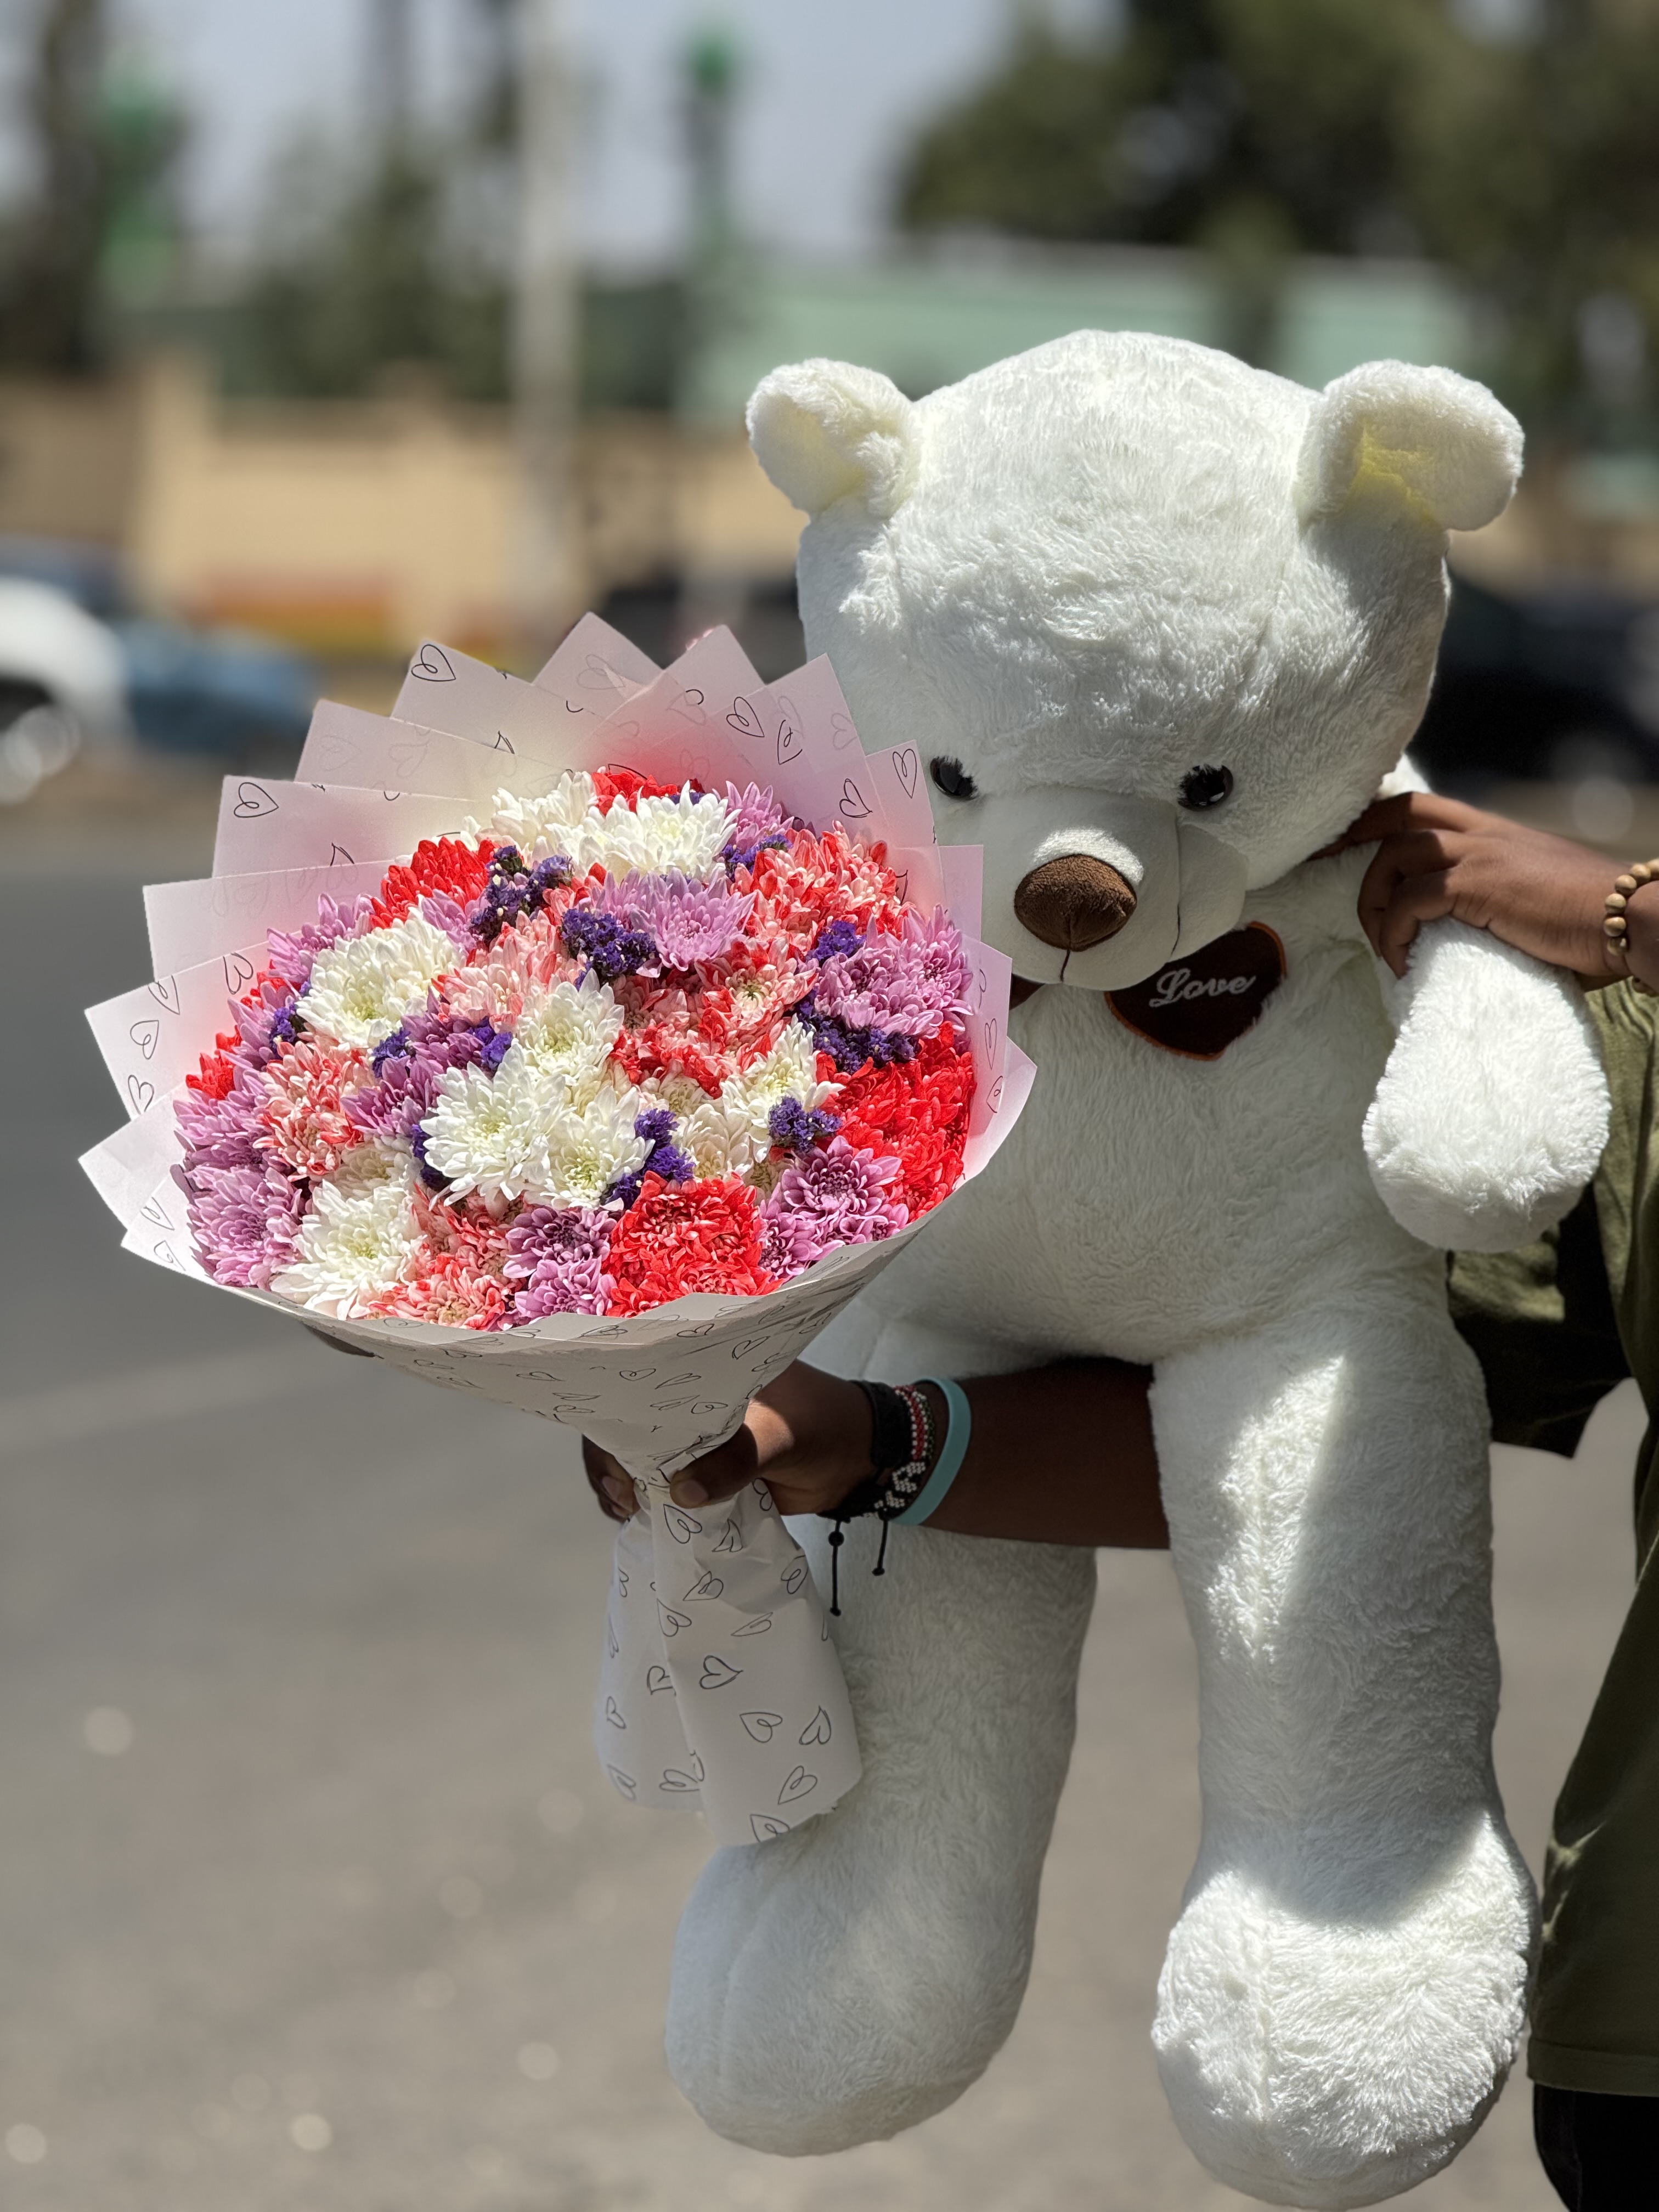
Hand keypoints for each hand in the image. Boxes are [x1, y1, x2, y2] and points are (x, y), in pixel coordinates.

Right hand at [582, 1361, 874, 1524]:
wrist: (854, 1461)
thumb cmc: (823, 1425)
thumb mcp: (781, 1436)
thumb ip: (736, 1459)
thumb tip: (682, 1490)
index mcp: (703, 1371)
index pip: (642, 1384)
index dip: (618, 1415)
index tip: (617, 1455)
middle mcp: (689, 1401)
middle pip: (629, 1424)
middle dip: (614, 1458)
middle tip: (623, 1495)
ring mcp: (693, 1438)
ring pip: (639, 1459)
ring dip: (627, 1486)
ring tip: (628, 1510)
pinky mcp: (702, 1472)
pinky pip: (663, 1487)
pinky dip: (649, 1504)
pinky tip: (639, 1518)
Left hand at [1337, 792, 1628, 980]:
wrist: (1632, 921)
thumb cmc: (1590, 924)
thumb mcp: (1534, 900)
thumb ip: (1494, 902)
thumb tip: (1463, 934)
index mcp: (1495, 834)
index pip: (1424, 808)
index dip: (1377, 818)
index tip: (1342, 838)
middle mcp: (1484, 834)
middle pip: (1398, 814)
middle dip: (1351, 836)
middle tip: (1317, 862)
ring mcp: (1481, 855)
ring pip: (1394, 858)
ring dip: (1374, 903)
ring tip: (1385, 946)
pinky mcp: (1479, 885)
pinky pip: (1410, 901)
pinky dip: (1394, 934)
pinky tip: (1402, 964)